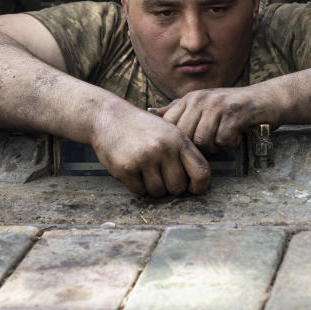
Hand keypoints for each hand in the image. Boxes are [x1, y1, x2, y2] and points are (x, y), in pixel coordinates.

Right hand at [91, 101, 210, 196]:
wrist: (109, 117)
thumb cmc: (142, 127)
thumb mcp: (169, 131)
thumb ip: (184, 153)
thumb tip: (199, 182)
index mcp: (179, 139)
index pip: (201, 172)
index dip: (200, 186)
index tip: (192, 188)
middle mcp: (164, 148)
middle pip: (178, 187)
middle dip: (170, 187)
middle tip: (161, 176)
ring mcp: (144, 158)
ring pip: (158, 192)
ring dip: (152, 187)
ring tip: (145, 170)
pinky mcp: (126, 168)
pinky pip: (139, 191)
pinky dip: (137, 185)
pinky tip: (133, 170)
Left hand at [155, 86, 273, 153]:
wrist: (266, 100)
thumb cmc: (233, 107)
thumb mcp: (204, 105)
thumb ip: (181, 110)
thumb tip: (154, 116)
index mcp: (190, 98)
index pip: (169, 124)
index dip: (177, 141)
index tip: (189, 147)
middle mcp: (201, 98)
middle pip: (185, 135)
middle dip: (197, 146)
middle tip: (211, 143)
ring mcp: (217, 105)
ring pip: (202, 140)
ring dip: (214, 146)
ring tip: (223, 139)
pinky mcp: (234, 113)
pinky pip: (222, 140)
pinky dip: (230, 143)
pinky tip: (236, 136)